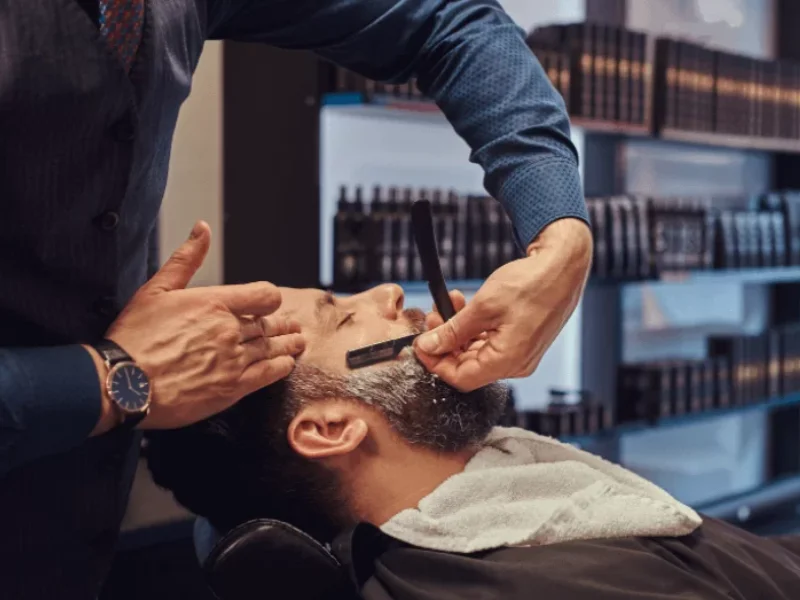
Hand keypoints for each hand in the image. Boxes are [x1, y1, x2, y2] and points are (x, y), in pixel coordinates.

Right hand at [88, 221, 304, 433]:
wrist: (124, 384)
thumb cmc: (134, 337)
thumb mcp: (156, 289)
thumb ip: (186, 259)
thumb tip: (202, 229)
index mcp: (215, 303)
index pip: (264, 295)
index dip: (270, 299)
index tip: (272, 304)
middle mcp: (230, 329)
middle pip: (269, 324)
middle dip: (282, 325)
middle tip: (292, 327)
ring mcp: (234, 359)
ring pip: (272, 348)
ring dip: (287, 344)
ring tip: (297, 343)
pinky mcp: (233, 388)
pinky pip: (269, 374)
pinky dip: (282, 367)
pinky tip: (287, 364)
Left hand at [414, 218, 591, 390]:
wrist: (563, 266)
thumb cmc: (530, 284)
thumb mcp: (483, 306)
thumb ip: (453, 331)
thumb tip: (428, 347)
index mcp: (508, 361)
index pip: (460, 378)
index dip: (435, 363)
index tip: (420, 343)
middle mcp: (516, 364)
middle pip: (468, 367)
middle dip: (445, 343)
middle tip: (432, 318)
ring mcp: (521, 354)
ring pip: (477, 353)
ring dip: (458, 333)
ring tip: (449, 305)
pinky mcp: (523, 342)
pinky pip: (491, 344)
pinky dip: (475, 329)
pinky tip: (466, 308)